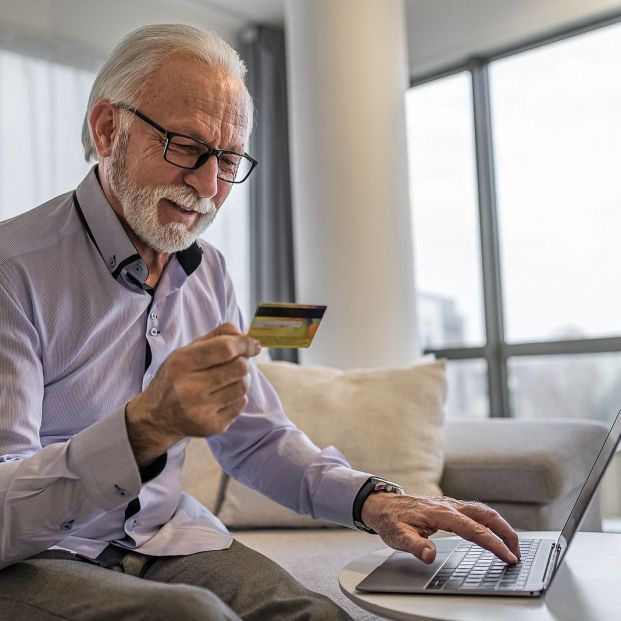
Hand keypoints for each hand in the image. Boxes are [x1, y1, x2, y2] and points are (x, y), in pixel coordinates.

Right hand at [126, 323, 260, 465]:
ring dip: (240, 380)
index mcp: (182, 364)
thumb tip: (244, 335)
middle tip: (237, 362)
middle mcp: (190, 388)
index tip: (253, 345)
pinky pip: (241, 404)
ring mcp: (201, 410)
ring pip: (243, 386)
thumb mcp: (185, 352)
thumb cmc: (175, 378)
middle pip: (239, 367)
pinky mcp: (211, 426)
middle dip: (243, 361)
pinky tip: (221, 396)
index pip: (225, 349)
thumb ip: (215, 337)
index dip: (244, 344)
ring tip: (227, 380)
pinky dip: (236, 397)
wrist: (155, 417)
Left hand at [361, 493, 519, 564]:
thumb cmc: (391, 520)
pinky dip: (491, 521)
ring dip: (501, 526)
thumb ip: (415, 546)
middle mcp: (450, 506)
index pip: (474, 530)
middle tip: (517, 552)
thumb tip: (430, 555)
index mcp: (441, 513)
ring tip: (512, 545)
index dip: (494, 544)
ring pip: (484, 511)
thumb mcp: (399, 536)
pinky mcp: (450, 506)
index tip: (508, 557)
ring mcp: (451, 504)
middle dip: (506, 533)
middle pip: (486, 515)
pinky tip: (494, 532)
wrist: (382, 504)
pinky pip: (476, 511)